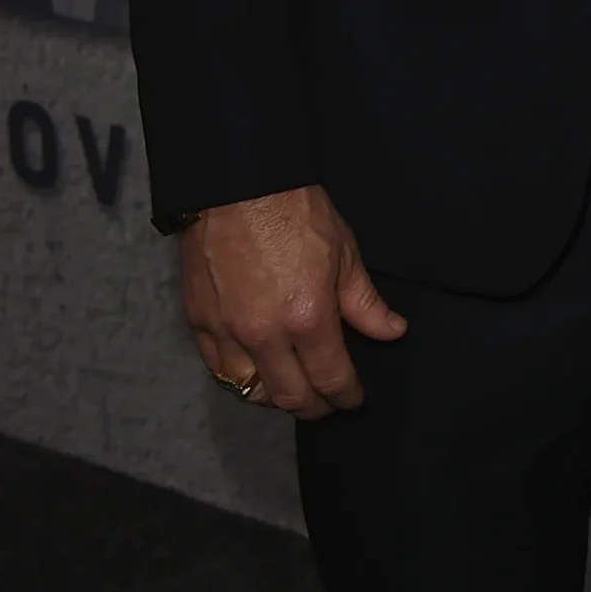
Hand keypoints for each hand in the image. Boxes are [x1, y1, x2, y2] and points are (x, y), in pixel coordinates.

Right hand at [180, 184, 405, 419]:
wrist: (238, 184)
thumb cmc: (296, 212)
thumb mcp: (345, 252)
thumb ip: (365, 302)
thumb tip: (392, 333)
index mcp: (308, 319)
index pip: (331, 379)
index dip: (346, 396)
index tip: (353, 399)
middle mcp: (265, 335)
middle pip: (289, 396)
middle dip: (313, 407)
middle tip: (325, 404)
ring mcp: (227, 332)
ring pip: (249, 390)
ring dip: (273, 396)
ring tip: (290, 387)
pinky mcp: (198, 322)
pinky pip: (217, 369)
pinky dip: (238, 376)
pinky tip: (253, 369)